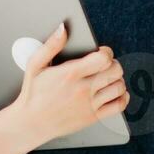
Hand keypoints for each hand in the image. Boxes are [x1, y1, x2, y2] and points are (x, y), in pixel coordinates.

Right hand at [16, 22, 129, 141]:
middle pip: (115, 70)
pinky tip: (115, 92)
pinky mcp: (93, 117)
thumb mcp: (35, 65)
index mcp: (70, 74)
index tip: (102, 52)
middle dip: (113, 64)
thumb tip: (62, 28)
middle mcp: (82, 89)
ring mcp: (89, 104)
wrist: (31, 124)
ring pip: (119, 87)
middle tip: (106, 64)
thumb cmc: (32, 94)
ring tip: (109, 77)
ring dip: (118, 79)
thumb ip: (51, 45)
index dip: (106, 52)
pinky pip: (118, 106)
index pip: (103, 58)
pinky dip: (123, 97)